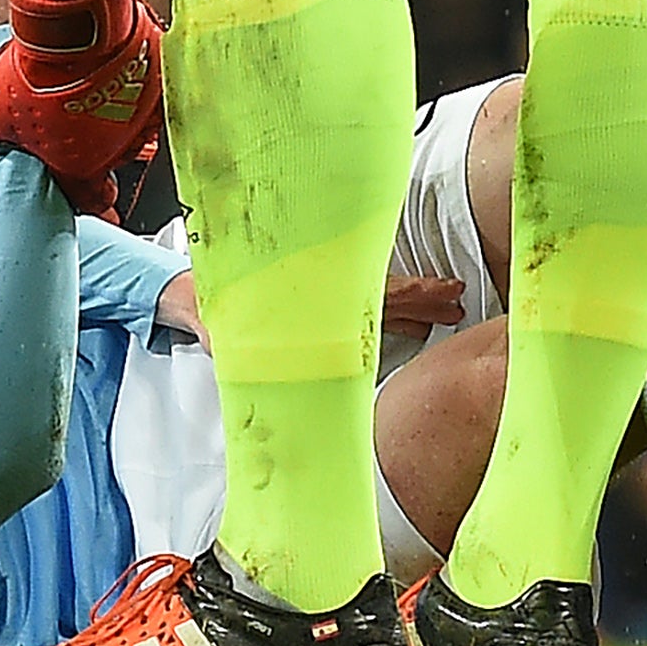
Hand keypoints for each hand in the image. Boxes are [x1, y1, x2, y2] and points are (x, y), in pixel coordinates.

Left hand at [149, 271, 461, 351]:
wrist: (186, 297)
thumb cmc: (209, 309)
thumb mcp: (228, 329)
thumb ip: (249, 346)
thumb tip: (265, 353)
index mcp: (314, 295)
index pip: (375, 293)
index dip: (416, 294)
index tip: (450, 292)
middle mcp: (323, 293)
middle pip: (386, 292)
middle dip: (425, 296)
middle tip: (460, 299)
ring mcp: (322, 297)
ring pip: (379, 298)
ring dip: (414, 302)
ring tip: (449, 306)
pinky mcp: (317, 306)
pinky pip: (362, 305)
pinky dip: (392, 308)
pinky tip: (411, 319)